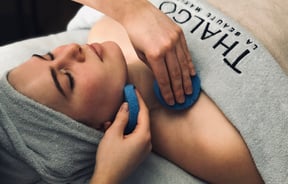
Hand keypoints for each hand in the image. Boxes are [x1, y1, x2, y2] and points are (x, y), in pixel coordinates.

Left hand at [72, 0, 195, 104]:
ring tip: (189, 91)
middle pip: (175, 74)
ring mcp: (175, 41)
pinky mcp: (180, 35)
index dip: (167, 92)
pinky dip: (189, 65)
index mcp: (154, 54)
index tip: (170, 101)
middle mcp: (167, 48)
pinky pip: (187, 53)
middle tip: (181, 100)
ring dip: (186, 81)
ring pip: (183, 65)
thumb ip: (152, 67)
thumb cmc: (136, 33)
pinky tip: (192, 75)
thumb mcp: (140, 53)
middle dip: (178, 90)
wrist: (138, 12)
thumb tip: (162, 79)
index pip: (163, 79)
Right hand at [90, 90, 150, 183]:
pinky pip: (135, 136)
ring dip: (127, 120)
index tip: (133, 90)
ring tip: (116, 115)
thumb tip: (126, 105)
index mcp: (144, 136)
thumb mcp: (113, 134)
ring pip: (137, 128)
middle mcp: (147, 142)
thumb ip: (121, 117)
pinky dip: (127, 130)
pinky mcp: (138, 153)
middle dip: (133, 109)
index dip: (138, 99)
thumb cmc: (109, 158)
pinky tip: (114, 128)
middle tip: (126, 98)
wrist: (108, 179)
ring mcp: (144, 148)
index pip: (144, 112)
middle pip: (142, 119)